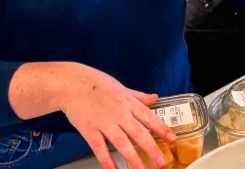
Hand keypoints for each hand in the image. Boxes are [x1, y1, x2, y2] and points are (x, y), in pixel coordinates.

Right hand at [59, 65, 174, 168]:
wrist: (72, 84)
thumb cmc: (97, 84)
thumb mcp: (122, 88)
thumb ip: (139, 96)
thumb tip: (155, 98)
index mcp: (128, 103)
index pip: (149, 117)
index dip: (161, 128)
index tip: (172, 138)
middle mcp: (119, 114)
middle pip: (138, 133)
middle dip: (151, 148)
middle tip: (161, 161)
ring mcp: (104, 123)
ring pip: (121, 143)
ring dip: (133, 158)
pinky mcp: (89, 130)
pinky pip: (99, 148)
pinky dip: (106, 160)